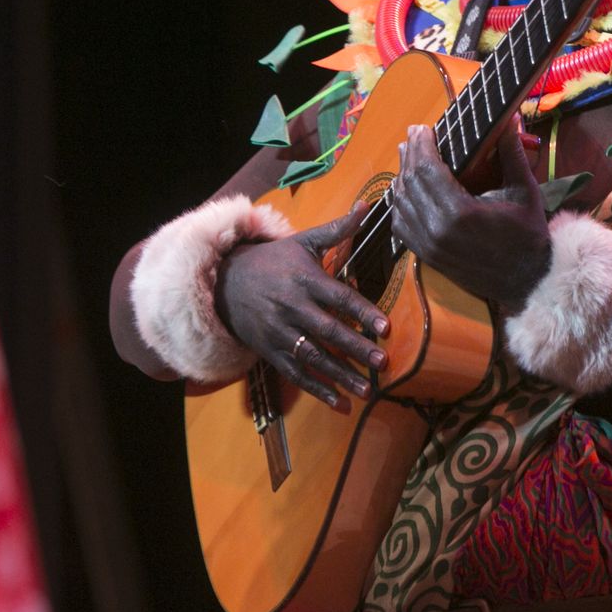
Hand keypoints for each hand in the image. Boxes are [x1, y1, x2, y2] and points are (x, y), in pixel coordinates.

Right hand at [214, 205, 388, 407]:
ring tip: (368, 389)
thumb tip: (367, 206)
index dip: (362, 312)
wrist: (225, 282)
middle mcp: (292, 308)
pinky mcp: (272, 351)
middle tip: (383, 362)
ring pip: (314, 357)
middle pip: (328, 330)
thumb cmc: (273, 260)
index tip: (385, 327)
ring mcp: (280, 332)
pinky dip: (318, 390)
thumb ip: (337, 230)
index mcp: (304, 279)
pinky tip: (341, 405)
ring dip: (341, 375)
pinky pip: (297, 374)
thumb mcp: (302, 241)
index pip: (338, 297)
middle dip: (356, 348)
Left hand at [392, 123, 550, 310]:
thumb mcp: (524, 192)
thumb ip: (511, 154)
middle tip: (412, 134)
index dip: (421, 146)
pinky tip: (403, 189)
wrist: (526, 281)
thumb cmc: (528, 234)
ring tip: (407, 155)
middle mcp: (437, 230)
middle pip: (411, 183)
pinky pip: (401, 226)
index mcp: (460, 213)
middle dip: (410, 155)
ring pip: (401, 203)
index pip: (427, 170)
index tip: (421, 128)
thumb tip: (510, 120)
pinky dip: (399, 204)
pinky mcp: (427, 257)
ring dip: (401, 176)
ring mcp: (429, 247)